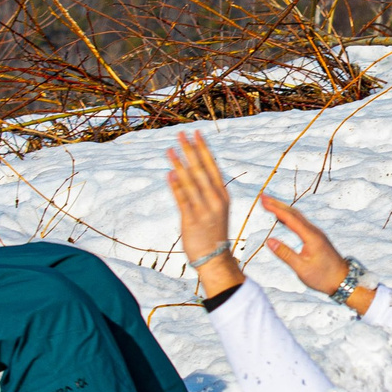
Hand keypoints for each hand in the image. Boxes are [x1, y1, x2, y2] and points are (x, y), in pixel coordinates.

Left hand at [164, 131, 243, 297]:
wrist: (214, 258)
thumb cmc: (212, 232)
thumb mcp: (214, 208)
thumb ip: (202, 191)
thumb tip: (184, 173)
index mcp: (222, 194)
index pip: (212, 165)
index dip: (203, 148)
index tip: (196, 133)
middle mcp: (215, 199)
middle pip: (201, 169)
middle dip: (190, 150)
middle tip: (181, 134)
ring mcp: (204, 210)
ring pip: (190, 182)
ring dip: (179, 164)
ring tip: (170, 149)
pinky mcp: (192, 220)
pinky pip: (183, 200)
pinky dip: (176, 186)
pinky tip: (170, 174)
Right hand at [258, 195, 349, 296]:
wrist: (343, 280)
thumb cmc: (323, 277)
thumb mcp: (301, 268)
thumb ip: (285, 254)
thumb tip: (269, 241)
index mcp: (311, 236)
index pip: (290, 218)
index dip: (275, 209)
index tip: (263, 201)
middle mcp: (314, 231)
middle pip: (294, 213)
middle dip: (277, 204)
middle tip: (263, 197)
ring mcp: (316, 234)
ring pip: (298, 217)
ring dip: (283, 209)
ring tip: (269, 204)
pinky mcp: (316, 238)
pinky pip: (301, 223)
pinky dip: (289, 218)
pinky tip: (282, 219)